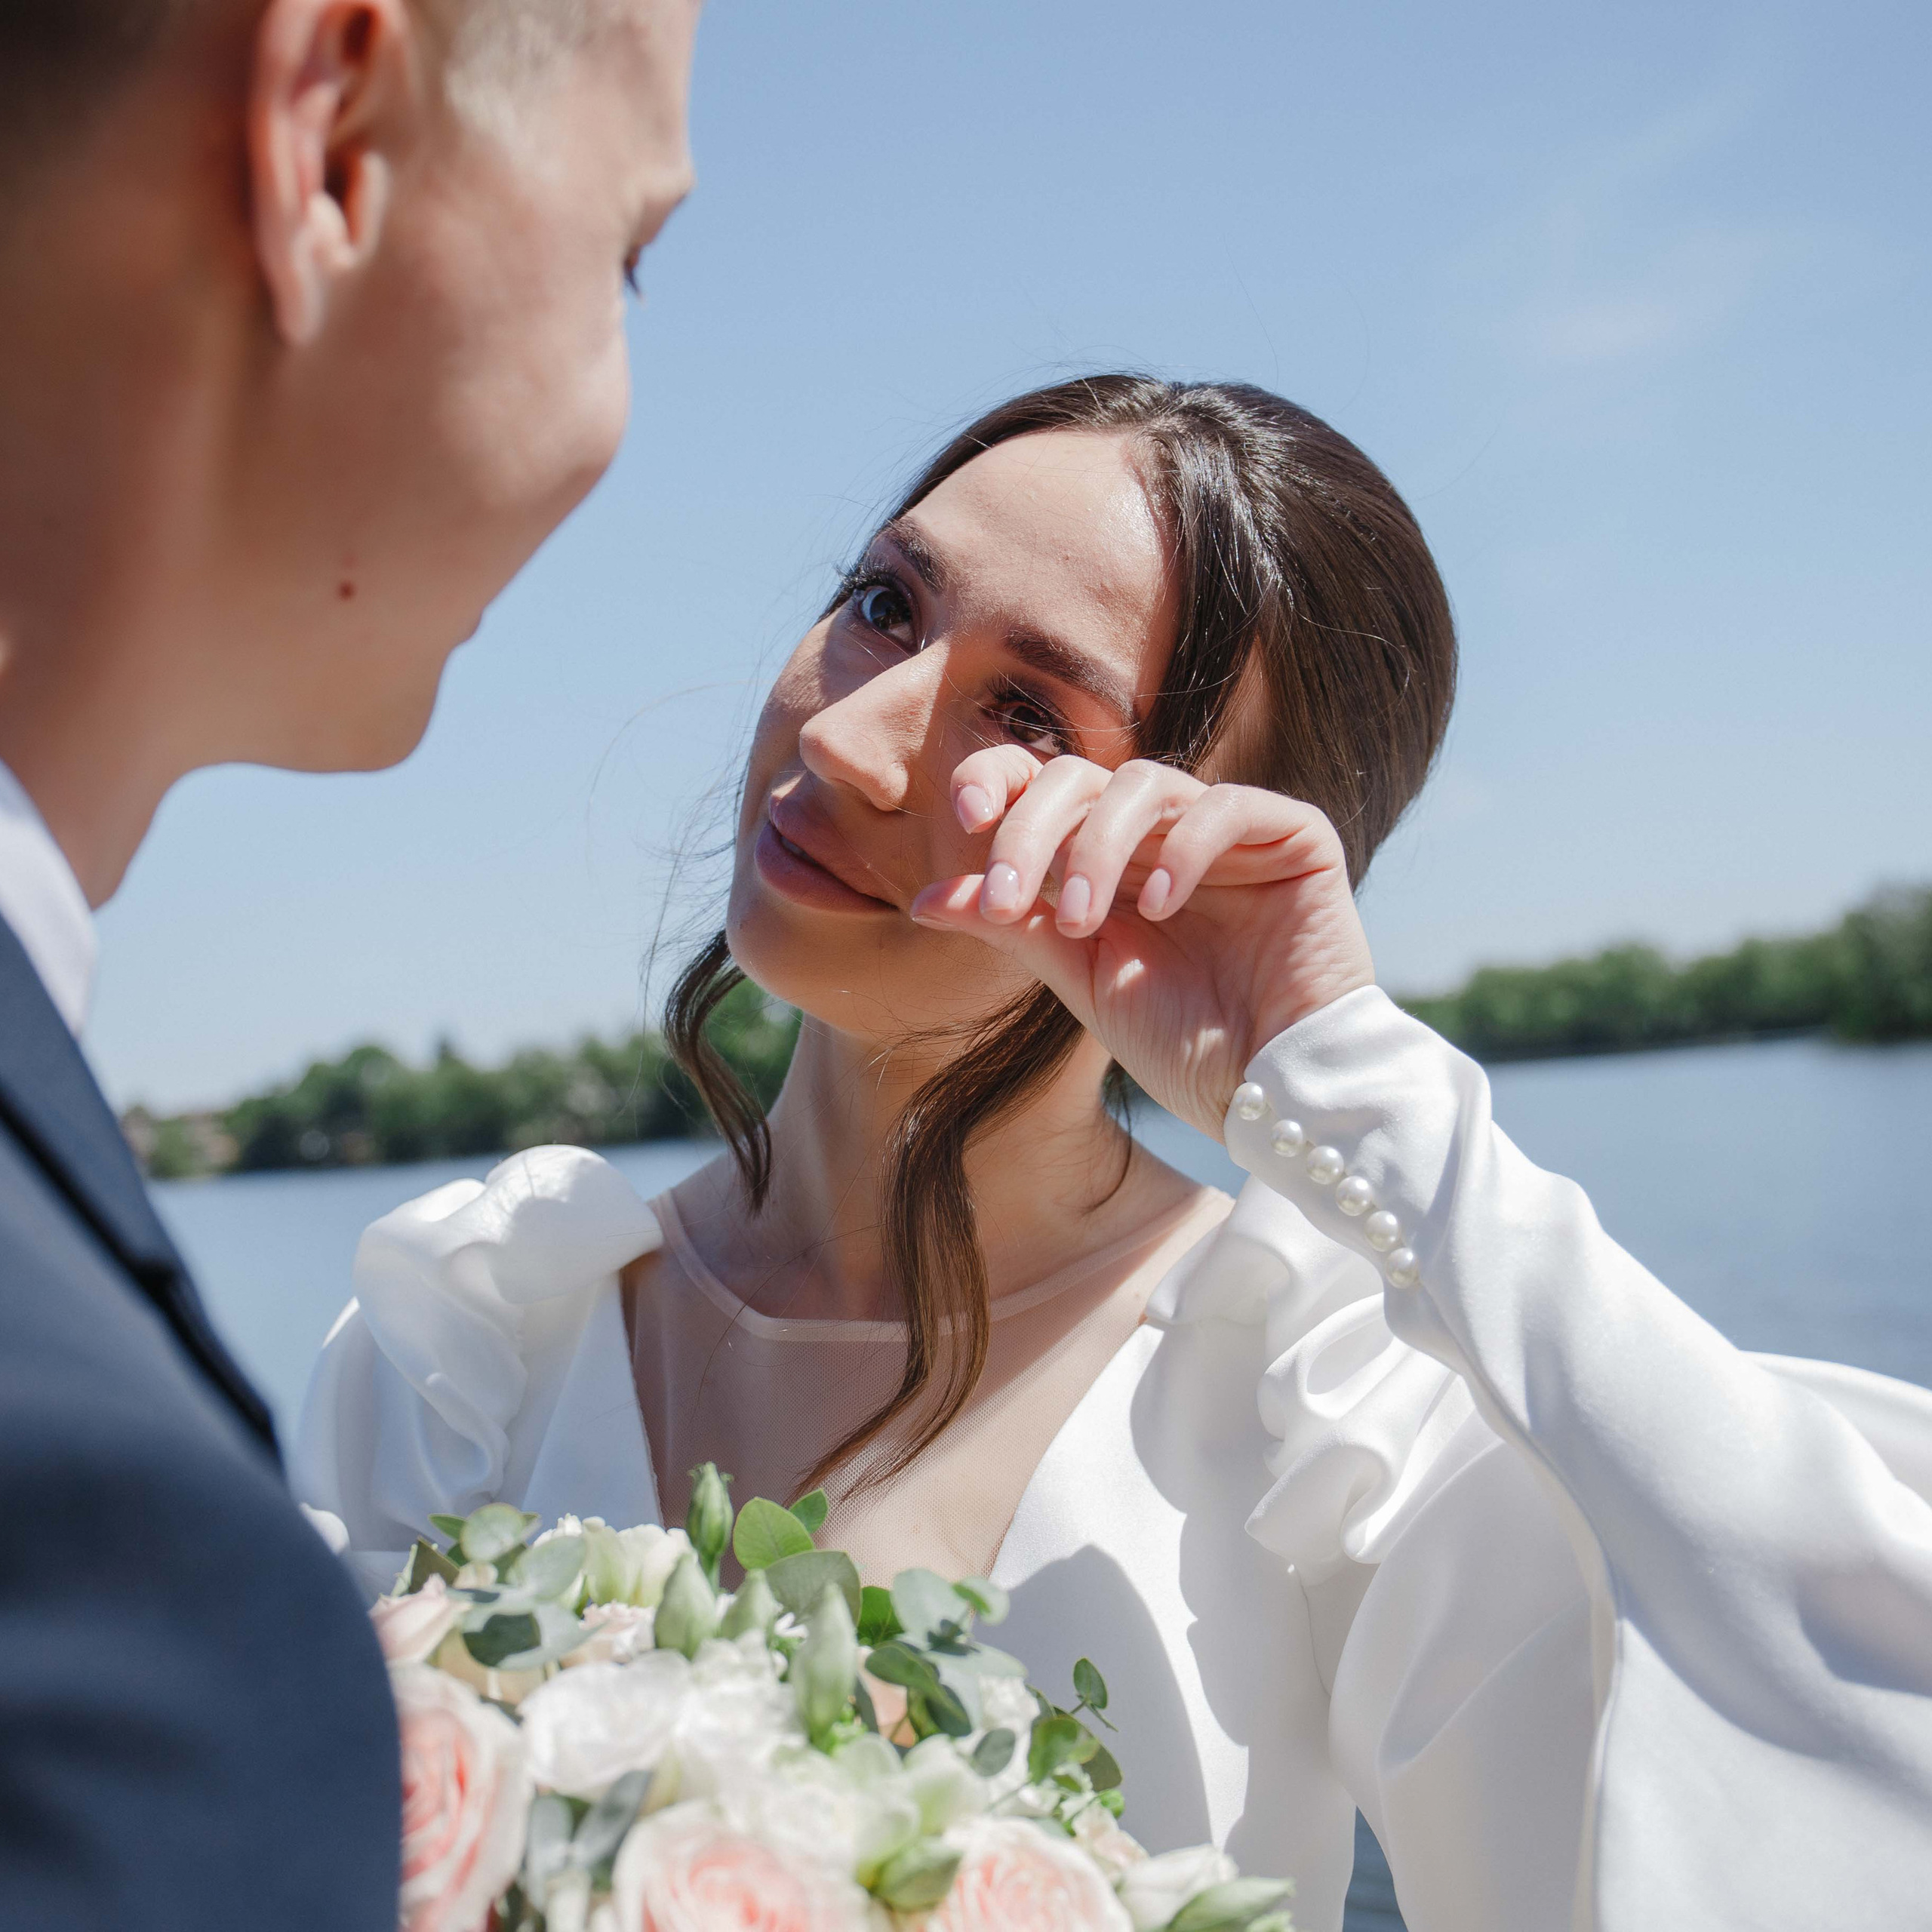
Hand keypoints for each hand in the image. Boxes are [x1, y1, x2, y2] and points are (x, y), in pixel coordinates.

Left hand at [909, 749, 1374, 1140]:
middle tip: (1007, 898)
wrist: (1274, 1091)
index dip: (1000, 781)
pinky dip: (1184, 847)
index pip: (1044, 785)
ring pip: (1145, 783)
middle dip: (1031, 830)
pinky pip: (1227, 806)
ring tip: (1084, 921)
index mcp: (1109, 859)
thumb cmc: (1184, 1046)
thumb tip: (923, 899)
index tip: (964, 822)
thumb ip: (1015, 928)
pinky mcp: (1293, 837)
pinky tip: (1160, 905)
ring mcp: (1228, 830)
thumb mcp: (1083, 981)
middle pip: (1080, 777)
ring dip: (1097, 846)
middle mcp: (1163, 834)